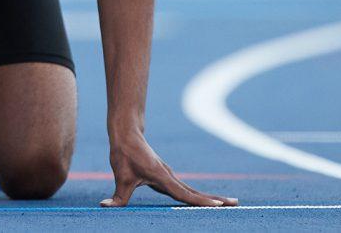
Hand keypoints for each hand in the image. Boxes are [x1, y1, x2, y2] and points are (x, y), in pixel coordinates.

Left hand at [101, 133, 237, 207]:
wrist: (127, 135)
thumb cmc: (124, 155)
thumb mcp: (121, 176)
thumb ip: (118, 196)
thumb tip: (104, 206)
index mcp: (163, 178)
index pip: (184, 193)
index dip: (200, 201)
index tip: (217, 205)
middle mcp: (170, 177)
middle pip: (195, 192)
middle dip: (215, 199)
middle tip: (235, 204)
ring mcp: (169, 176)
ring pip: (192, 189)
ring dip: (209, 197)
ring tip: (228, 202)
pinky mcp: (166, 176)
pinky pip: (185, 188)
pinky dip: (197, 195)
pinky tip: (203, 200)